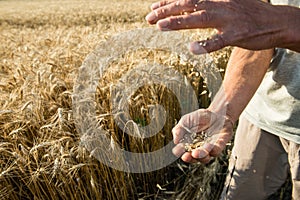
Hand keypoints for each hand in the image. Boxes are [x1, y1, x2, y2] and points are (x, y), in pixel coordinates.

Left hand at [146, 0, 287, 53]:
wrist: (276, 21)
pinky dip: (205, 45)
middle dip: (168, 11)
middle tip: (149, 18)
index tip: (153, 7)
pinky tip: (192, 49)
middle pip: (190, 5)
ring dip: (179, 22)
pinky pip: (219, 41)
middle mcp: (221, 5)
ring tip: (161, 26)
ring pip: (200, 19)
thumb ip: (209, 5)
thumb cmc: (249, 14)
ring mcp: (229, 20)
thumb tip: (192, 8)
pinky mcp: (238, 35)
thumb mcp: (228, 3)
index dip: (169, 2)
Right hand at [172, 108, 232, 163]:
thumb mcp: (186, 120)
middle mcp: (198, 149)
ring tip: (196, 152)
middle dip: (190, 158)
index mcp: (189, 144)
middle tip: (186, 156)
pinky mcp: (219, 145)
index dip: (180, 152)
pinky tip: (208, 145)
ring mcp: (209, 149)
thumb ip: (179, 129)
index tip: (178, 151)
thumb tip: (175, 141)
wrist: (216, 112)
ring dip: (201, 156)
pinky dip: (212, 149)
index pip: (183, 152)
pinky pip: (216, 150)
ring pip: (205, 158)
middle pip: (193, 158)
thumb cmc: (200, 117)